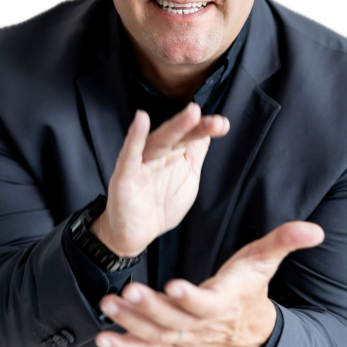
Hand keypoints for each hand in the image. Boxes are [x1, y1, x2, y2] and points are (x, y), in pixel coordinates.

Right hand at [94, 104, 229, 256]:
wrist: (136, 233)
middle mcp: (156, 154)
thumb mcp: (187, 178)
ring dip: (175, 126)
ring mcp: (139, 163)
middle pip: (176, 135)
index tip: (222, 124)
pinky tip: (141, 120)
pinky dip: (134, 138)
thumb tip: (208, 131)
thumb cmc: (160, 205)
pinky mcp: (124, 176)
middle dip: (193, 124)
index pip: (189, 137)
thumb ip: (195, 155)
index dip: (204, 129)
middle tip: (211, 117)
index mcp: (172, 154)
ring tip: (192, 113)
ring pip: (158, 141)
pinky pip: (129, 155)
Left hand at [95, 220, 324, 346]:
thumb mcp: (266, 262)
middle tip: (127, 292)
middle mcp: (201, 325)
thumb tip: (315, 229)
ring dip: (130, 323)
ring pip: (156, 335)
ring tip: (107, 306)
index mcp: (224, 302)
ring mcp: (184, 338)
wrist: (248, 332)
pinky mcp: (170, 343)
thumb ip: (285, 242)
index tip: (174, 286)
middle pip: (174, 320)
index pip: (207, 303)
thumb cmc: (251, 289)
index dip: (192, 297)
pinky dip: (125, 346)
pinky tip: (103, 339)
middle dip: (150, 308)